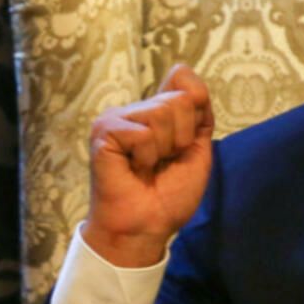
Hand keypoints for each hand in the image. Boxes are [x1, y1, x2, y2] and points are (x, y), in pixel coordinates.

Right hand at [84, 65, 214, 266]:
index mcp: (155, 111)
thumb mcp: (196, 150)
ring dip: (164, 149)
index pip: (184, 79)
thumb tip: (186, 76)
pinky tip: (133, 169)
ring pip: (162, 113)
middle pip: (180, 99)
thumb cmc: (168, 195)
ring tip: (148, 167)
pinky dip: (147, 156)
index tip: (185, 144)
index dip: (196, 109)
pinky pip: (143, 133)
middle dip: (183, 137)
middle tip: (163, 162)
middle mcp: (135, 110)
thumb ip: (199, 114)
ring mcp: (117, 118)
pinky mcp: (104, 132)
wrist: (146, 227)